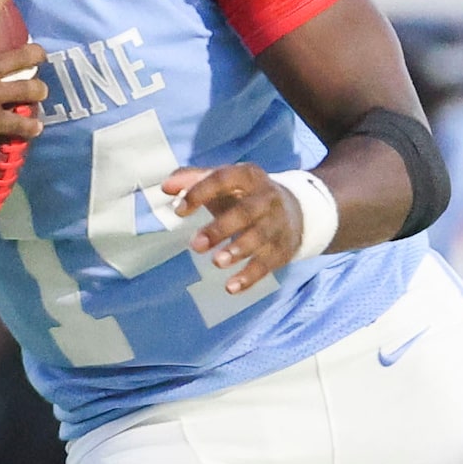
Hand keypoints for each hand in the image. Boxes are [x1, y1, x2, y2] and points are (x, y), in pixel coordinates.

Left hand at [166, 164, 299, 294]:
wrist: (296, 209)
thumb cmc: (245, 195)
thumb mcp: (224, 182)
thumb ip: (193, 180)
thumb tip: (166, 187)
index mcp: (248, 176)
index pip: (224, 178)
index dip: (201, 192)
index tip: (179, 210)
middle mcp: (267, 198)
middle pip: (245, 212)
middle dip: (221, 228)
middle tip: (195, 245)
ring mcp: (277, 223)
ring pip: (260, 237)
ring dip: (238, 250)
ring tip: (216, 262)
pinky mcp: (283, 248)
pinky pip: (267, 264)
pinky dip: (250, 276)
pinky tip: (231, 287)